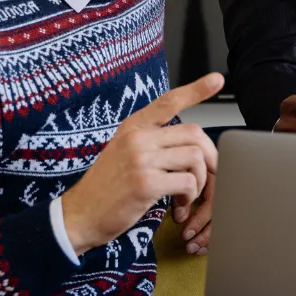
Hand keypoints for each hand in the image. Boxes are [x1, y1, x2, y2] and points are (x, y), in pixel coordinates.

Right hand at [61, 73, 221, 254]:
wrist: (79, 215)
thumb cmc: (106, 188)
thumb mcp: (123, 153)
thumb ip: (152, 143)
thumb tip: (189, 145)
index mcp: (133, 127)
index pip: (168, 101)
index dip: (196, 90)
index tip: (217, 79)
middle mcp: (137, 138)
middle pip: (194, 134)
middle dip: (210, 157)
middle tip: (209, 177)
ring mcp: (140, 159)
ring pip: (195, 158)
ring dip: (201, 182)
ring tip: (188, 196)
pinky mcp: (145, 183)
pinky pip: (187, 182)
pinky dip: (191, 196)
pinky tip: (179, 207)